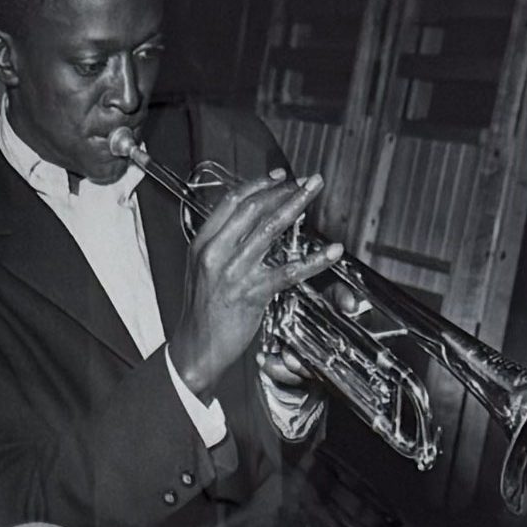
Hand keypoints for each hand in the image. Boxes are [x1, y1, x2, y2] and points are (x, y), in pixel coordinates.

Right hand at [170, 174, 314, 400]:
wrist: (195, 348)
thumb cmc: (203, 312)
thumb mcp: (203, 270)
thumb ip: (222, 246)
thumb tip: (248, 228)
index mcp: (203, 243)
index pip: (232, 202)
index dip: (259, 185)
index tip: (280, 178)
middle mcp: (217, 252)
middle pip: (253, 208)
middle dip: (283, 190)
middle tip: (306, 181)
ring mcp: (235, 272)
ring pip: (270, 229)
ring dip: (296, 206)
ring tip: (313, 194)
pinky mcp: (252, 294)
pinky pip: (288, 271)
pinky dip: (314, 260)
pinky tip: (331, 252)